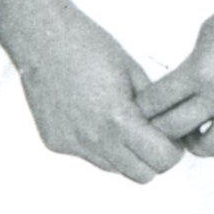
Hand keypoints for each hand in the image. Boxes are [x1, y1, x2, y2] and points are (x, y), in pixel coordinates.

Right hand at [2, 0, 182, 180]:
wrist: (40, 37)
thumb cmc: (89, 46)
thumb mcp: (133, 71)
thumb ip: (153, 107)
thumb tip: (168, 130)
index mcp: (118, 119)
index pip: (161, 160)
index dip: (172, 150)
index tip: (169, 137)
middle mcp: (94, 139)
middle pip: (142, 176)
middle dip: (152, 158)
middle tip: (150, 135)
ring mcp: (72, 144)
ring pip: (114, 168)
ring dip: (124, 154)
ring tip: (118, 122)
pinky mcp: (56, 143)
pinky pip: (88, 155)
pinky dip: (97, 144)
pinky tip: (89, 115)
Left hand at [137, 0, 213, 158]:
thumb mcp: (208, 33)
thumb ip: (191, 66)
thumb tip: (179, 89)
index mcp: (200, 70)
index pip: (155, 102)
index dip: (144, 105)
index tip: (144, 105)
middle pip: (174, 129)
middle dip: (162, 126)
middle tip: (163, 122)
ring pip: (209, 147)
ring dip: (196, 141)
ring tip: (195, 130)